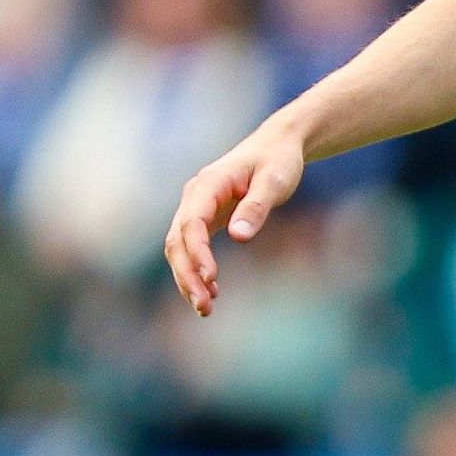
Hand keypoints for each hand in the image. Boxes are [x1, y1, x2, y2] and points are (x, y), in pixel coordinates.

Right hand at [162, 119, 308, 316]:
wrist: (275, 146)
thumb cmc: (277, 161)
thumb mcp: (275, 181)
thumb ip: (257, 207)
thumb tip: (238, 237)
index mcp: (208, 184)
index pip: (192, 223)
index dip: (198, 253)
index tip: (211, 278)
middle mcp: (194, 197)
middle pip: (178, 240)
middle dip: (187, 275)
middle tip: (205, 307)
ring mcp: (195, 208)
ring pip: (179, 248)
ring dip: (187, 278)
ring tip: (205, 309)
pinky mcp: (204, 219)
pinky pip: (191, 248)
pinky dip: (196, 270)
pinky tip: (211, 292)